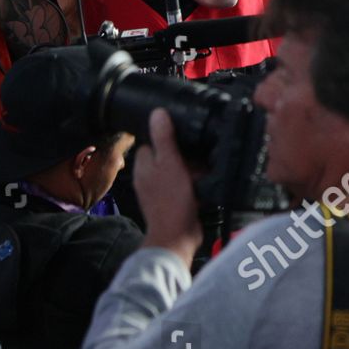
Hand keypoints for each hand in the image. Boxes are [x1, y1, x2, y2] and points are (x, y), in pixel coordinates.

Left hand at [136, 109, 203, 266]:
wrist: (178, 236)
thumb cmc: (171, 200)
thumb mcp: (170, 163)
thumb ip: (164, 138)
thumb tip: (157, 112)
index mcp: (143, 166)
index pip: (151, 141)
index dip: (166, 136)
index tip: (182, 133)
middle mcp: (149, 177)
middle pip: (167, 154)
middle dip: (184, 152)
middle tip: (197, 152)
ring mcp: (161, 190)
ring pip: (178, 169)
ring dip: (192, 167)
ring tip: (203, 167)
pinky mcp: (174, 200)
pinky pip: (185, 183)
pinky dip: (195, 181)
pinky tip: (205, 181)